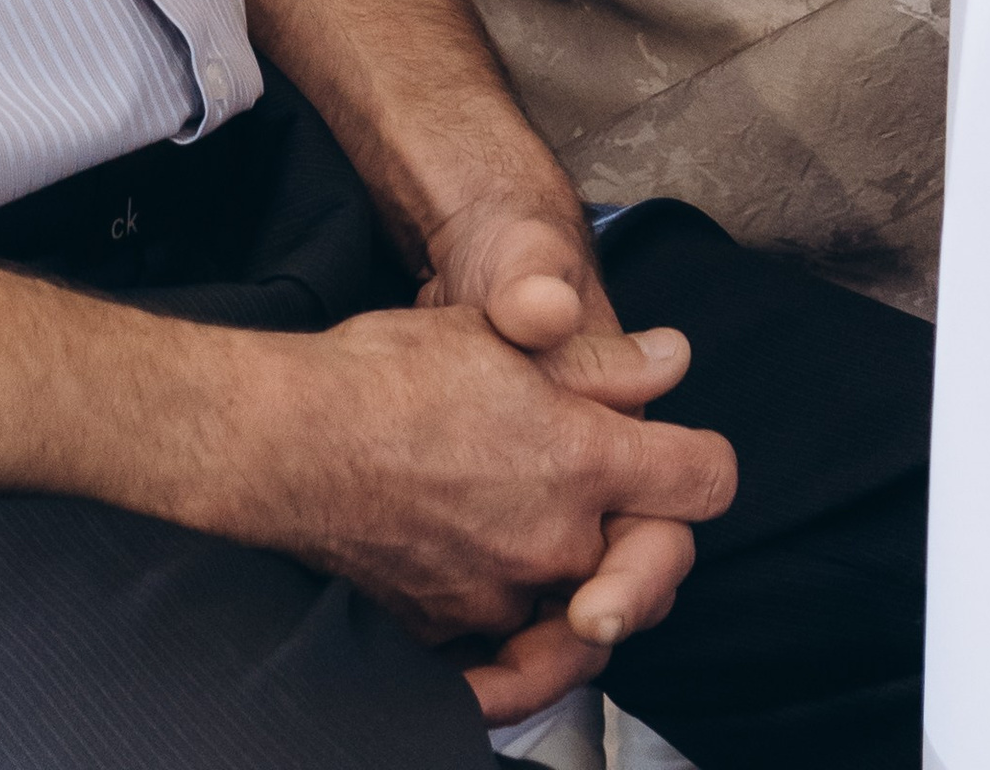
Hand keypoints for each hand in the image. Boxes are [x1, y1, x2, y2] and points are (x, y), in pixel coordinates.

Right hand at [415, 194, 701, 719]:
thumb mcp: (497, 336)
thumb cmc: (385, 373)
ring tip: (549, 548)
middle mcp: (556, 541)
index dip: (697, 461)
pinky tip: (510, 622)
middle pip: (648, 560)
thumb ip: (599, 363)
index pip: (703, 479)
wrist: (286, 440)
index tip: (674, 456)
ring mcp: (504, 597)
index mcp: (583, 458)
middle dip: (638, 533)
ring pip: (578, 610)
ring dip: (577, 584)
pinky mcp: (452, 634)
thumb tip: (674, 360)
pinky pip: (511, 654)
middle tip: (608, 503)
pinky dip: (518, 642)